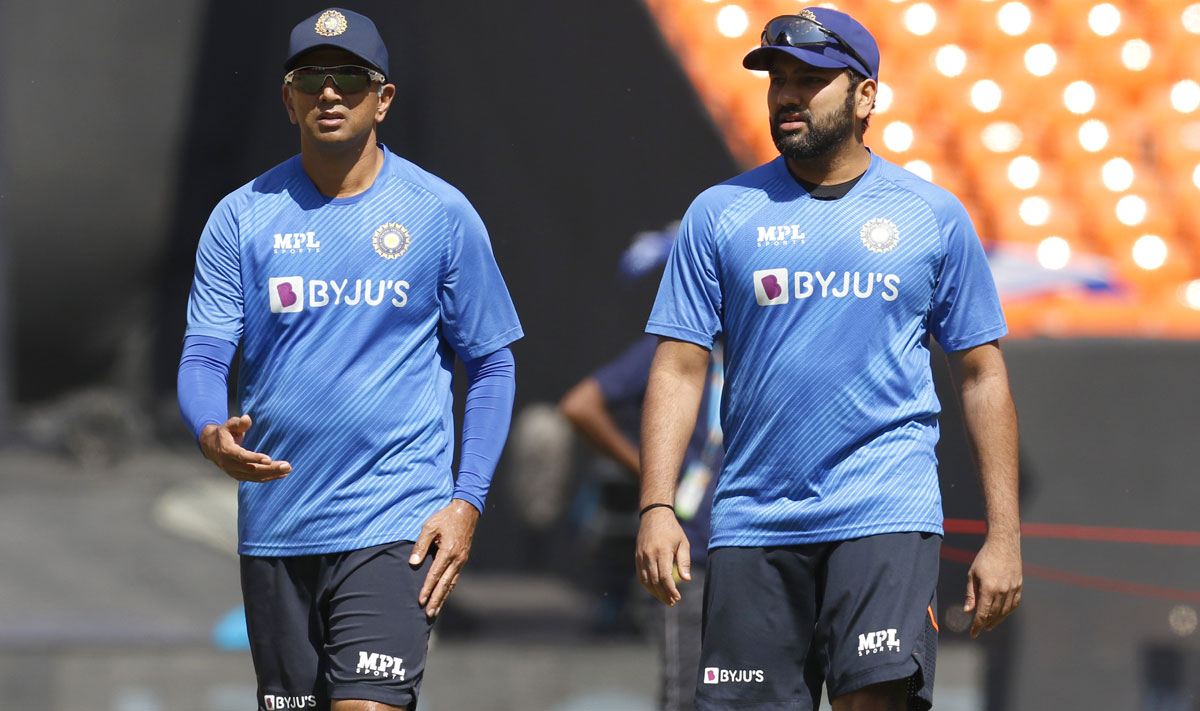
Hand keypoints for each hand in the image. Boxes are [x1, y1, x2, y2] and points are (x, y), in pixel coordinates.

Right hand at [199, 415, 291, 482]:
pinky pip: (255, 479)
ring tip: (288, 470)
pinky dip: (269, 478)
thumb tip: (247, 419)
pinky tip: (282, 475)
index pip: (242, 457)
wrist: (211, 447)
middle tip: (287, 466)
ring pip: (255, 476)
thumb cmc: (224, 433)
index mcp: (227, 451)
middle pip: (252, 469)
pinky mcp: (240, 476)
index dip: (255, 458)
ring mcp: (235, 472)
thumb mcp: (228, 425)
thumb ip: (238, 423)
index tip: (269, 459)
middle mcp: (230, 465)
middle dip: (271, 469)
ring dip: (273, 474)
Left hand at [409, 498, 479, 617]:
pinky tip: (444, 595)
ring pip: (452, 583)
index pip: (435, 574)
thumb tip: (413, 563)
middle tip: (429, 613)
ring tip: (436, 610)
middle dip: (436, 599)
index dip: (427, 588)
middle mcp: (457, 558)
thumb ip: (421, 545)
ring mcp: (461, 560)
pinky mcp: (462, 559)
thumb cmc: (446, 517)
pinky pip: (455, 577)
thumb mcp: (429, 527)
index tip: (421, 600)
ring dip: (443, 597)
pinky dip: (449, 588)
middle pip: (445, 584)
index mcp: (448, 551)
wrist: (466, 511)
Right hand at [635, 507, 690, 605]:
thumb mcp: (683, 543)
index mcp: (662, 551)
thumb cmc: (672, 530)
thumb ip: (684, 562)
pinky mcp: (637, 557)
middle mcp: (649, 555)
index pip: (665, 576)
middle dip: (664, 594)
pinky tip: (655, 590)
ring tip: (666, 599)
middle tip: (673, 602)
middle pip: (655, 581)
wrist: (654, 516)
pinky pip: (640, 575)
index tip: (678, 598)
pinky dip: (647, 585)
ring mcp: (641, 556)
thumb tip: (686, 580)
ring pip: (646, 580)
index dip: (671, 590)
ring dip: (655, 592)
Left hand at [964, 532, 1022, 637]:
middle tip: (980, 629)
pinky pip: (1014, 604)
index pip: (983, 613)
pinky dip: (1007, 612)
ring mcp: (1013, 589)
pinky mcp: (1019, 586)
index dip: (977, 625)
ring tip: (989, 625)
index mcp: (989, 588)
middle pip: (994, 614)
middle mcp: (1002, 591)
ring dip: (997, 620)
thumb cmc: (984, 558)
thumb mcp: (972, 575)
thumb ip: (971, 594)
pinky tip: (1002, 615)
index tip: (973, 634)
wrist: (1003, 544)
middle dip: (986, 623)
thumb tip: (968, 611)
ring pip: (1005, 611)